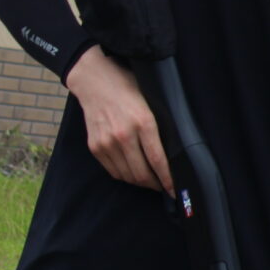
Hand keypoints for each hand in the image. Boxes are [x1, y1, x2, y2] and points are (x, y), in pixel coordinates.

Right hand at [65, 44, 172, 194]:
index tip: (175, 190)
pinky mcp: (95, 146)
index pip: (158, 161)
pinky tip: (134, 173)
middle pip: (142, 174)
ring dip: (141, 183)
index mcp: (143, 123)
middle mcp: (123, 136)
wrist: (93, 80)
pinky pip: (113, 171)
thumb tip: (174, 152)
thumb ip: (160, 126)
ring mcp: (107, 142)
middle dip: (156, 185)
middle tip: (164, 187)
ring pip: (127, 175)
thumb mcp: (152, 103)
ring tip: (151, 181)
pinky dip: (125, 176)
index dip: (168, 180)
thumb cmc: (128, 88)